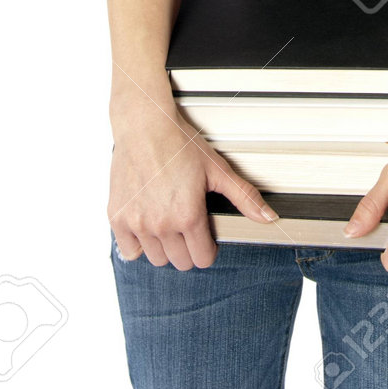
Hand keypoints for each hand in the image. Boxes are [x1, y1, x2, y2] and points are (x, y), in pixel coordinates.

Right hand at [108, 102, 278, 269]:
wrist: (145, 126)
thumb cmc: (180, 143)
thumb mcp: (218, 169)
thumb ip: (244, 197)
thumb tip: (269, 217)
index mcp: (188, 216)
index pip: (203, 259)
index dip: (208, 248)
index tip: (206, 234)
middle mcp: (161, 225)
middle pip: (180, 262)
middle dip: (189, 248)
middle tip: (188, 225)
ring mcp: (137, 223)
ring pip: (156, 259)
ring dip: (165, 247)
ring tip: (169, 222)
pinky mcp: (117, 217)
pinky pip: (130, 251)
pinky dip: (139, 244)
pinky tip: (148, 225)